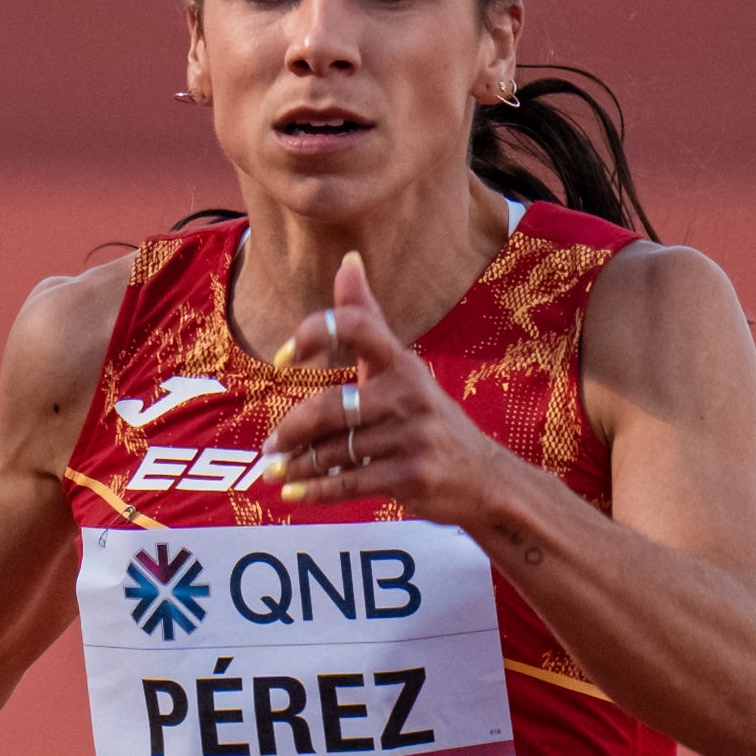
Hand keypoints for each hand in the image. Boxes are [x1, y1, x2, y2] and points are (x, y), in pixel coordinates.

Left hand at [259, 295, 486, 518]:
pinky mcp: (412, 475)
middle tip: (271, 445)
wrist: (484, 477)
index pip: (358, 327)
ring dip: (298, 466)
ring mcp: (412, 436)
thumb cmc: (429, 417)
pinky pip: (350, 482)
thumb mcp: (403, 367)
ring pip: (336, 451)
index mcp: (401, 361)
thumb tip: (348, 260)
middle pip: (330, 407)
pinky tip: (294, 494)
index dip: (315, 333)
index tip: (283, 357)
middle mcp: (409, 393)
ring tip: (276, 472)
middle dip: (292, 429)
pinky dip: (317, 491)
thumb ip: (368, 318)